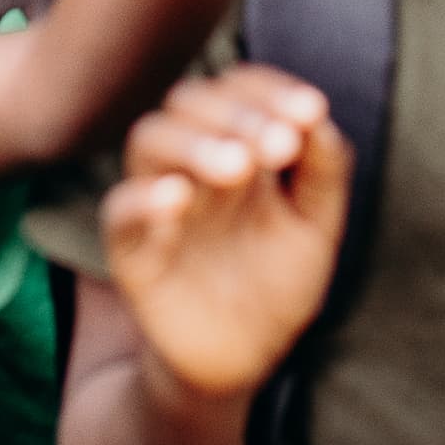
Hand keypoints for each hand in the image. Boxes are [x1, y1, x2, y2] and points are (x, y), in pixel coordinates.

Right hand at [101, 68, 351, 399]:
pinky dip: (145, 198)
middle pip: (190, 101)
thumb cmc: (278, 281)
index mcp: (238, 144)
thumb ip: (323, 172)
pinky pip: (120, 210)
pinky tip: (179, 199)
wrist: (244, 358)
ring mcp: (160, 201)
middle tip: (280, 143)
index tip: (310, 110)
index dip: (271, 89)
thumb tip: (321, 117)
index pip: (240, 86)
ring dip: (194, 143)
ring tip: (238, 166)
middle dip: (238, 113)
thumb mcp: (315, 227)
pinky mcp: (133, 250)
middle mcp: (193, 162)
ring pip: (149, 139)